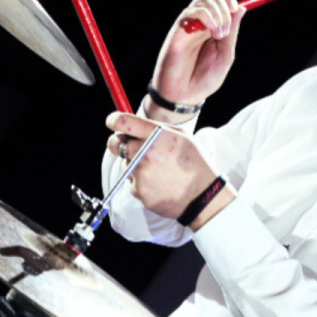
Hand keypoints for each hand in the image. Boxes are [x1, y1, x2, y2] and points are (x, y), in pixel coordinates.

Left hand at [106, 112, 234, 229]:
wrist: (203, 196)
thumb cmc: (195, 164)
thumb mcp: (182, 136)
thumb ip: (157, 129)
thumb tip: (135, 126)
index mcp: (156, 135)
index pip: (122, 122)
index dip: (113, 121)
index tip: (112, 123)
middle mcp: (144, 152)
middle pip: (114, 143)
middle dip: (118, 143)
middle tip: (130, 148)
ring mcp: (139, 173)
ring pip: (125, 164)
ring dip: (135, 165)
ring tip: (158, 171)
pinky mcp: (138, 190)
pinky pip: (132, 182)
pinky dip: (141, 183)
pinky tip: (159, 184)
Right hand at [148, 0, 245, 122]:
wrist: (184, 95)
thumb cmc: (204, 80)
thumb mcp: (225, 56)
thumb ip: (232, 33)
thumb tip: (241, 9)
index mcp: (214, 29)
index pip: (221, 3)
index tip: (236, 8)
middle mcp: (201, 25)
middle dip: (224, 5)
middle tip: (227, 29)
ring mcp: (189, 26)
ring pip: (202, 1)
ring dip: (217, 12)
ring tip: (220, 34)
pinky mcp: (178, 30)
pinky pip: (191, 11)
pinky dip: (206, 16)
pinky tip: (212, 31)